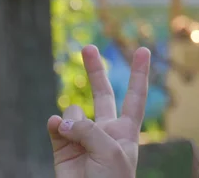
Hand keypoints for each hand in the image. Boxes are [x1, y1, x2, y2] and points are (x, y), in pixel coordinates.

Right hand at [47, 45, 150, 177]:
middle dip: (95, 70)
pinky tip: (57, 128)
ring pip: (73, 112)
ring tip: (78, 142)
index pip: (135, 95)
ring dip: (74, 122)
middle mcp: (104, 130)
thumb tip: (61, 121)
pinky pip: (56, 125)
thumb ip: (89, 129)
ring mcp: (82, 137)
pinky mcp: (62, 146)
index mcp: (125, 130)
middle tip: (87, 47)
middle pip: (101, 92)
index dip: (139, 73)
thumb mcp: (111, 151)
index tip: (142, 49)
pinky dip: (56, 125)